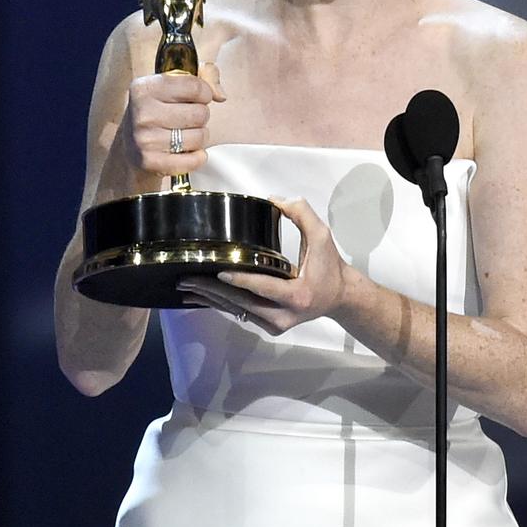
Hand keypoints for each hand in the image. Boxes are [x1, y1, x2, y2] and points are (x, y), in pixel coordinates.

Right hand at [124, 62, 224, 175]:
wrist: (129, 149)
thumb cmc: (158, 112)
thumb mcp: (174, 84)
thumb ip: (205, 75)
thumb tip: (220, 95)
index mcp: (145, 88)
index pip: (194, 87)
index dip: (204, 93)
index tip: (198, 98)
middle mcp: (142, 113)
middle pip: (200, 113)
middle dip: (201, 116)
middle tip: (187, 119)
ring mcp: (145, 139)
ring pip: (199, 137)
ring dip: (199, 137)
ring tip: (184, 134)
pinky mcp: (151, 162)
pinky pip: (193, 160)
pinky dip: (197, 157)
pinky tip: (185, 152)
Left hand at [177, 197, 353, 335]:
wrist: (339, 297)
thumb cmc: (330, 267)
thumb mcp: (322, 236)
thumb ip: (302, 213)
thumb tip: (274, 199)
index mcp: (298, 296)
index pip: (263, 287)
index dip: (241, 280)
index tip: (219, 272)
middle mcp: (284, 316)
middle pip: (242, 303)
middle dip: (213, 291)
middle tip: (188, 278)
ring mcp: (276, 325)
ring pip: (238, 311)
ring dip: (211, 299)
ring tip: (187, 285)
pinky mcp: (270, 327)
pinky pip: (241, 314)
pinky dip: (221, 304)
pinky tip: (202, 296)